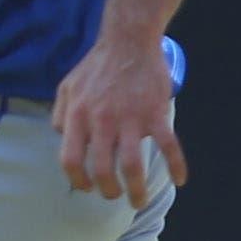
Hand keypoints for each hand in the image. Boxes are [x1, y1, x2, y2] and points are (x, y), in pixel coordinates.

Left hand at [50, 32, 187, 208]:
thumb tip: (62, 139)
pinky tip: (180, 179)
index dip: (77, 180)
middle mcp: (102, 120)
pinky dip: (176, 164)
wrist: (128, 40)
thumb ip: (60, 116)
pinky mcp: (156, 112)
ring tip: (139, 200)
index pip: (70, 160)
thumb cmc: (96, 66)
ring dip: (137, 189)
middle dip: (108, 190)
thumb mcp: (66, 88)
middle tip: (114, 196)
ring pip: (132, 165)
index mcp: (78, 116)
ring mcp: (130, 117)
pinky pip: (168, 144)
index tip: (87, 187)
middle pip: (101, 169)